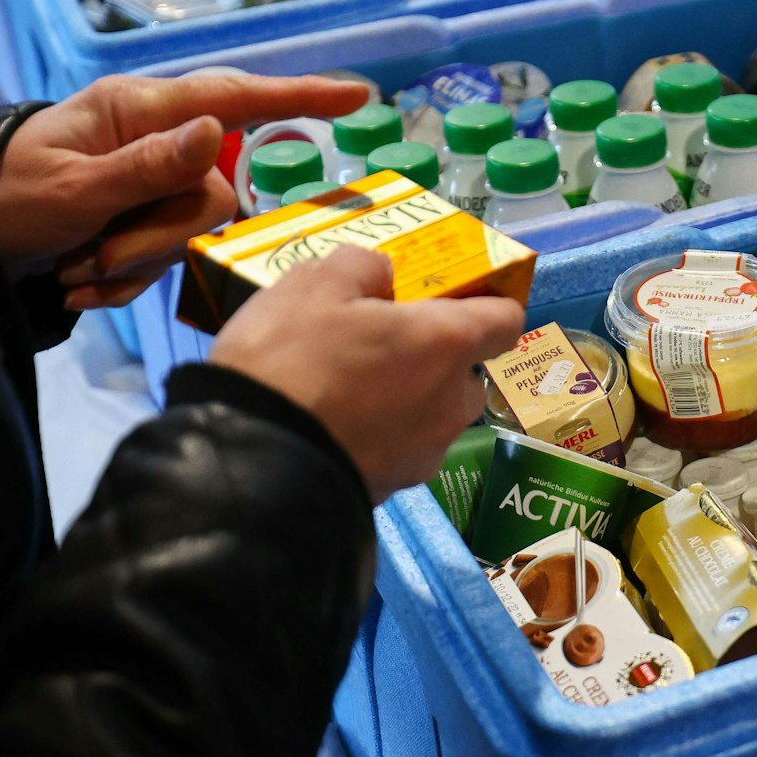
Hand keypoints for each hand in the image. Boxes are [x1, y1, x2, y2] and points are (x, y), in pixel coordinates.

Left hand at [0, 73, 369, 308]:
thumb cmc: (5, 199)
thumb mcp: (71, 188)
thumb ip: (147, 166)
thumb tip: (216, 129)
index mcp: (137, 111)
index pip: (233, 96)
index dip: (299, 98)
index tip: (357, 98)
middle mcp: (155, 141)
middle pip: (212, 191)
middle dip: (158, 237)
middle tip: (96, 259)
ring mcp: (153, 185)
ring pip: (192, 232)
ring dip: (135, 263)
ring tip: (76, 272)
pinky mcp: (145, 224)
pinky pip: (166, 258)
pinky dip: (125, 281)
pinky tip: (78, 283)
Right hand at [208, 248, 524, 497]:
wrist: (252, 469)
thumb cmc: (291, 362)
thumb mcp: (312, 285)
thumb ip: (360, 267)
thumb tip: (382, 276)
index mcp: (447, 344)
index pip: (505, 319)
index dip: (484, 304)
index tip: (448, 299)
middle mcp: (452, 402)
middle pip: (465, 372)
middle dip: (434, 357)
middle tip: (379, 343)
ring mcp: (427, 453)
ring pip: (433, 414)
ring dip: (406, 398)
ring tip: (346, 388)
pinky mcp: (395, 489)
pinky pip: (399, 449)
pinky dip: (378, 435)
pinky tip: (332, 425)